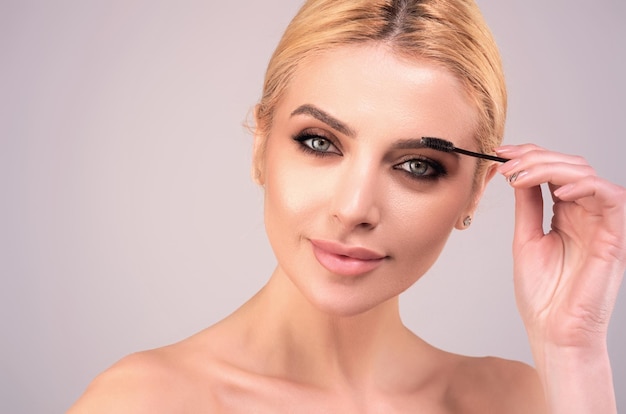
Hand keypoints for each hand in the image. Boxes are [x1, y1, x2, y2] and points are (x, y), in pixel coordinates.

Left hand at [495, 144, 625, 349]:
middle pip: (569, 165)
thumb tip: (518, 174)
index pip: (554, 171)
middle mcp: (586, 214)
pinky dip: (583, 186)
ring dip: (549, 167)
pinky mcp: (616, 235)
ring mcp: (602, 223)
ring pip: (586, 174)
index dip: (529, 156)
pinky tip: (555, 193)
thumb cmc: (542, 295)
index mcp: (567, 215)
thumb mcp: (526, 239)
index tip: (498, 153)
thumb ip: (528, 206)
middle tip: (505, 162)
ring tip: (519, 175)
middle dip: (534, 157)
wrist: (554, 331)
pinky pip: (610, 196)